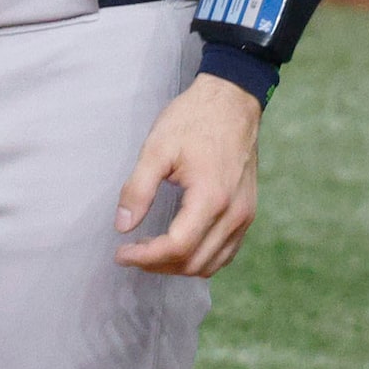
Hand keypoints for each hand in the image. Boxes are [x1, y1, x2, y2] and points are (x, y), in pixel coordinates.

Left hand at [113, 72, 261, 276]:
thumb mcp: (157, 148)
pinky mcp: (247, 213)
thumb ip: (138, 188)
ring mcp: (245, 216)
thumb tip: (122, 226)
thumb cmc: (193, 120)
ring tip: (150, 253)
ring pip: (212, 263)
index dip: (146, 256)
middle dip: (158, 265)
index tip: (121, 253)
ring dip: (179, 266)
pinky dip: (201, 258)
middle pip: (194, 262)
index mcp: (211, 198)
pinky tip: (179, 247)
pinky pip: (226, 252)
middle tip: (130, 253)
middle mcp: (234, 214)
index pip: (178, 246)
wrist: (231, 101)